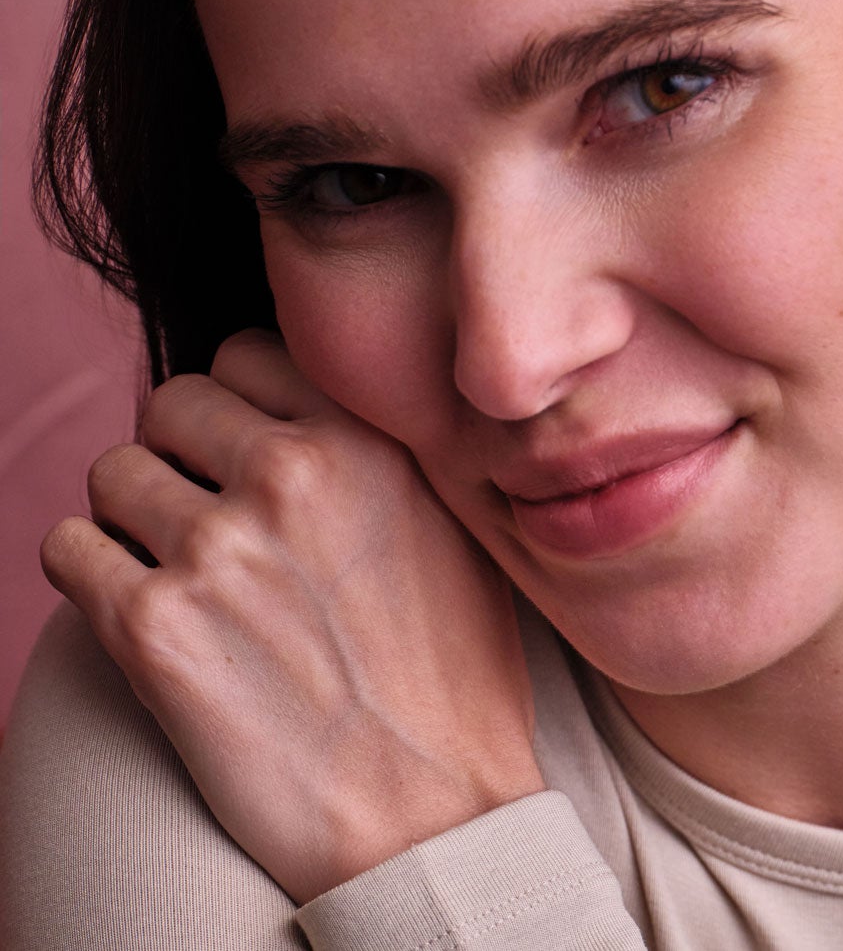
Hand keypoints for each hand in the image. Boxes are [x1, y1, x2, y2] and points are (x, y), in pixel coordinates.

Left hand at [41, 329, 544, 904]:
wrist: (434, 808)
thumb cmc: (457, 671)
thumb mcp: (455, 521)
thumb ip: (379, 449)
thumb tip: (303, 410)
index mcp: (367, 439)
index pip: (247, 353)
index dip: (242, 402)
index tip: (248, 447)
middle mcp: (289, 476)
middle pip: (171, 403)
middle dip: (182, 451)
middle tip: (210, 509)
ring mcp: (215, 550)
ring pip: (113, 473)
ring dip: (135, 514)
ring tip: (179, 568)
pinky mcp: (151, 632)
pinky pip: (68, 550)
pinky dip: (92, 571)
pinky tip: (140, 607)